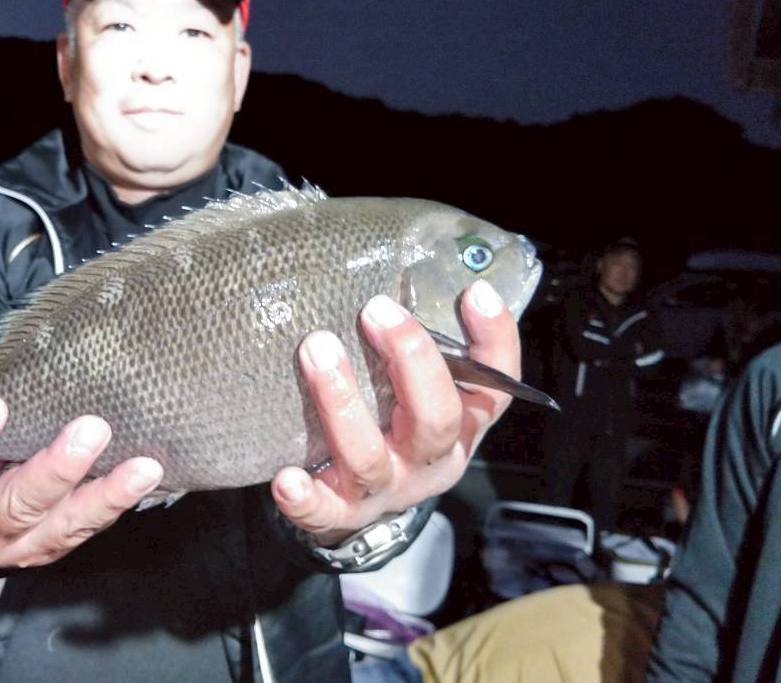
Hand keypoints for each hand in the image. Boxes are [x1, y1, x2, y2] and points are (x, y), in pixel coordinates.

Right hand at [0, 394, 164, 569]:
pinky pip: (88, 527)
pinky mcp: (54, 548)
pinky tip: (145, 478)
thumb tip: (23, 367)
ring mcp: (21, 547)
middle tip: (92, 430)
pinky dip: (118, 502)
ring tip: (143, 469)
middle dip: (57, 470)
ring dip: (106, 495)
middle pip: (16, 506)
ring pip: (64, 526)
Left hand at [271, 279, 518, 545]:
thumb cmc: (390, 424)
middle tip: (375, 309)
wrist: (358, 503)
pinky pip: (324, 512)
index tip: (474, 292)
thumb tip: (403, 267)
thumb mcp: (417, 388)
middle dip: (409, 359)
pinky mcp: (340, 514)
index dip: (493, 341)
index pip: (494, 387)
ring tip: (316, 349)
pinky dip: (305, 498)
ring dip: (342, 402)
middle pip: (434, 418)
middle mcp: (429, 460)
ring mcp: (386, 490)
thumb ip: (418, 344)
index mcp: (460, 424)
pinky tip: (286, 478)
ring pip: (370, 457)